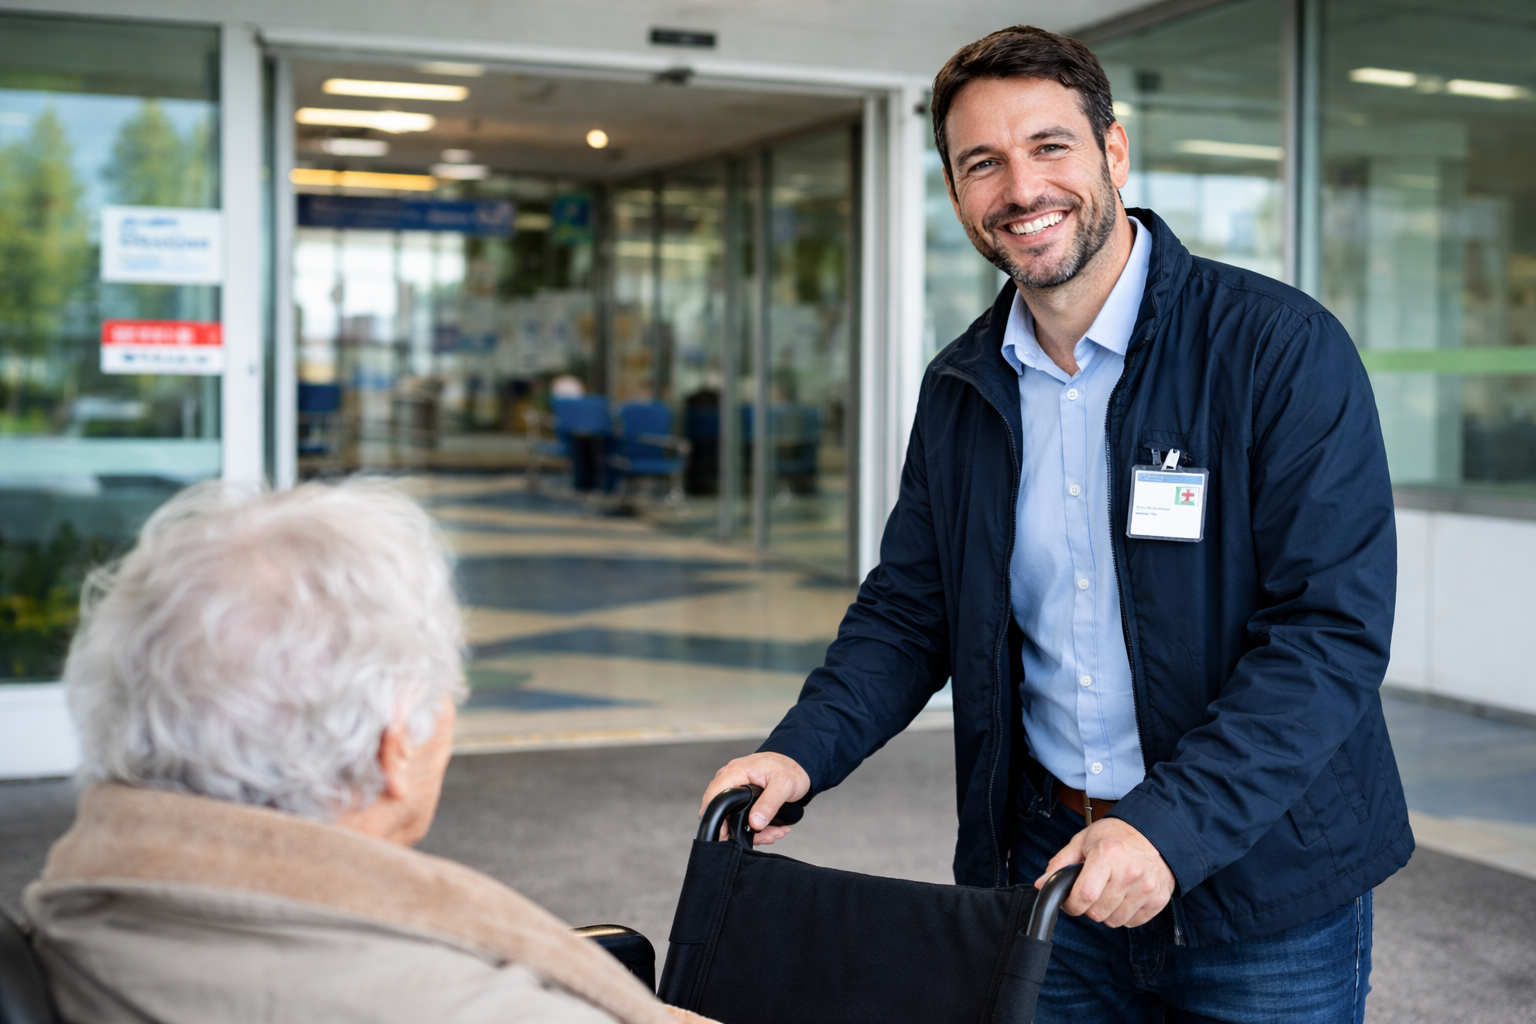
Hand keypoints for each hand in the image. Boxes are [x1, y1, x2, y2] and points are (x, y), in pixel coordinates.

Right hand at [699, 752, 809, 844]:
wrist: (797, 764)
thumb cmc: (790, 768)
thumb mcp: (784, 785)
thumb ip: (769, 804)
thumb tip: (755, 823)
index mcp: (736, 772)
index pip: (713, 797)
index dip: (716, 818)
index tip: (727, 835)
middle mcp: (732, 778)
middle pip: (722, 811)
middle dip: (739, 829)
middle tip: (761, 836)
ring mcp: (736, 787)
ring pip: (733, 817)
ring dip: (753, 830)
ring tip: (773, 832)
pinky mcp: (742, 795)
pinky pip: (742, 815)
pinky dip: (756, 825)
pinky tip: (772, 828)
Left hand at [1037, 817, 1174, 927]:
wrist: (1154, 834)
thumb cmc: (1116, 836)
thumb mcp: (1083, 840)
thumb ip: (1060, 863)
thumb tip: (1041, 884)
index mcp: (1107, 855)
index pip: (1084, 895)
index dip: (1071, 904)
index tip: (1070, 901)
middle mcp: (1128, 873)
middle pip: (1098, 912)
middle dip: (1088, 907)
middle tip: (1092, 891)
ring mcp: (1146, 888)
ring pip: (1115, 921)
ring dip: (1106, 912)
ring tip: (1109, 892)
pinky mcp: (1158, 899)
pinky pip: (1133, 923)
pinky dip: (1124, 915)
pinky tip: (1124, 897)